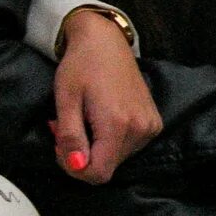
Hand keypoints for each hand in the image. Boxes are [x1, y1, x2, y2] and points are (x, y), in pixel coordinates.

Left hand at [49, 11, 160, 184]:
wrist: (105, 41)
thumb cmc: (81, 66)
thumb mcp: (66, 100)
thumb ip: (71, 137)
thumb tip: (77, 166)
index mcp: (117, 124)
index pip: (98, 173)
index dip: (74, 167)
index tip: (61, 144)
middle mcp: (140, 129)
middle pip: (108, 167)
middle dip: (83, 154)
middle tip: (68, 127)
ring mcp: (151, 127)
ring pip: (117, 159)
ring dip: (97, 147)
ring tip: (85, 120)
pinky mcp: (154, 123)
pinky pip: (129, 147)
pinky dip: (111, 140)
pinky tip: (102, 119)